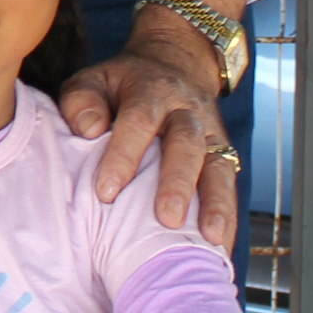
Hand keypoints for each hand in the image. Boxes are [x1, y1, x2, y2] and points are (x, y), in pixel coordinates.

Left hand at [62, 19, 239, 245]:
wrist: (174, 64)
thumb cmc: (122, 86)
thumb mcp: (94, 80)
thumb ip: (82, 101)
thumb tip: (89, 130)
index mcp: (150, 90)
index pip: (139, 119)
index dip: (124, 154)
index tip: (106, 191)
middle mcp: (186, 111)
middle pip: (186, 144)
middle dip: (177, 182)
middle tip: (166, 218)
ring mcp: (211, 133)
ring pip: (218, 165)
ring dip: (216, 202)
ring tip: (210, 238)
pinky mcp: (225, 153)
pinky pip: (229, 184)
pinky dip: (228, 216)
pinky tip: (221, 247)